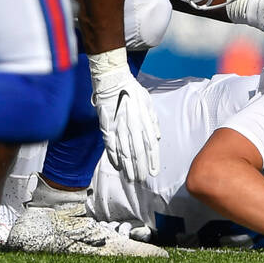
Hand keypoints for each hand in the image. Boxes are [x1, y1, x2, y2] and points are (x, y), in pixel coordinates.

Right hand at [88, 49, 160, 180]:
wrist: (113, 81)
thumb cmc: (133, 91)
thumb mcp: (149, 103)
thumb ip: (153, 121)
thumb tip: (157, 137)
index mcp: (143, 121)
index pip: (150, 146)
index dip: (152, 161)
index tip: (154, 172)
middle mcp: (132, 127)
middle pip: (137, 153)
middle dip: (140, 168)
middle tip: (142, 180)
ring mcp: (118, 129)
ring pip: (124, 153)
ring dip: (128, 167)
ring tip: (131, 178)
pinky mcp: (106, 128)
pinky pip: (110, 147)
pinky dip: (114, 158)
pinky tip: (117, 167)